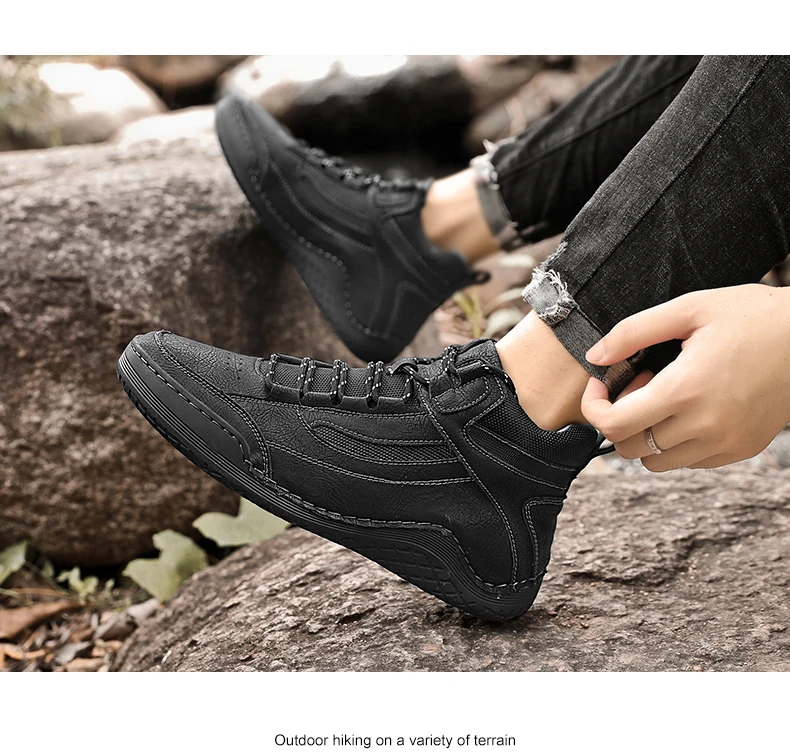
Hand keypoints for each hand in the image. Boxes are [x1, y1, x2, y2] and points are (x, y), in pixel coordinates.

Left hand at [580, 284, 789, 470]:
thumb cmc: (752, 316)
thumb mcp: (689, 308)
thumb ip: (633, 332)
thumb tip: (596, 355)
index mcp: (686, 389)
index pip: (614, 426)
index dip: (594, 407)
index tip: (600, 386)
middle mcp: (705, 425)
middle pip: (629, 448)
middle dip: (618, 418)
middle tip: (639, 384)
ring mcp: (725, 442)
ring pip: (656, 461)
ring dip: (645, 433)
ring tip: (665, 396)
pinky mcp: (741, 449)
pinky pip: (688, 462)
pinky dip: (675, 442)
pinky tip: (689, 407)